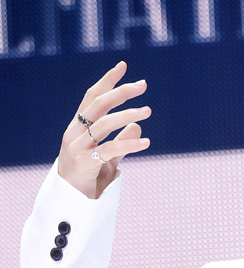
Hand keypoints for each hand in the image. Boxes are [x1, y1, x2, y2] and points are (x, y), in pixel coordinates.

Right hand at [58, 60, 150, 199]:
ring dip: (128, 115)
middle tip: (142, 85)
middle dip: (120, 92)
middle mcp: (75, 132)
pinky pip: (110, 149)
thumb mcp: (107, 157)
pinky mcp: (85, 163)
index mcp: (78, 127)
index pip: (92, 97)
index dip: (107, 81)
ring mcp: (78, 147)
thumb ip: (121, 141)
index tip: (123, 66)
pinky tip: (146, 142)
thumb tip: (137, 125)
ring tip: (147, 111)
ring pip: (105, 124)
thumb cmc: (87, 177)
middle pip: (98, 105)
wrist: (70, 201)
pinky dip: (130, 144)